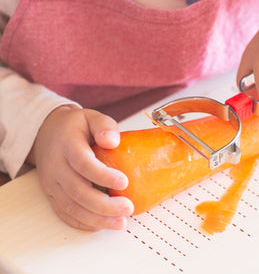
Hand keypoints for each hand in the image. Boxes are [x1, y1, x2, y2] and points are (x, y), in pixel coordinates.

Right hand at [28, 106, 133, 230]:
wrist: (45, 133)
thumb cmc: (75, 127)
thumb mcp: (91, 117)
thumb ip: (104, 125)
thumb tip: (113, 141)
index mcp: (67, 145)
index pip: (83, 163)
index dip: (103, 175)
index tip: (124, 182)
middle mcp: (56, 167)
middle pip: (78, 191)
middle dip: (104, 204)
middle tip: (128, 208)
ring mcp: (52, 183)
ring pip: (71, 206)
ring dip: (96, 218)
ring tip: (120, 223)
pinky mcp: (52, 195)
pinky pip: (64, 213)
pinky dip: (82, 223)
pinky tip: (101, 225)